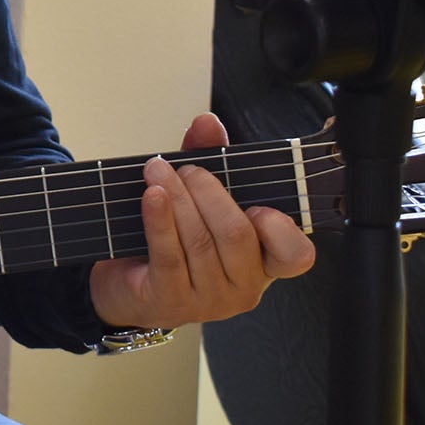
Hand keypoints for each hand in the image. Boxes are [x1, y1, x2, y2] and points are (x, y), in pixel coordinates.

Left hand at [87, 112, 314, 330]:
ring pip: (200, 241)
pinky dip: (159, 220)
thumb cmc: (174, 238)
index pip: (296, 255)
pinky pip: (169, 255)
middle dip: (208, 192)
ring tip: (157, 171)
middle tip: (185, 169)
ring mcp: (209, 300)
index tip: (259, 205)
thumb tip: (207, 123)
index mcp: (264, 262)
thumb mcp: (198, 197)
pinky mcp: (171, 302)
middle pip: (237, 234)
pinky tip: (152, 195)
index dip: (282, 229)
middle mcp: (244, 286)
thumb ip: (210, 158)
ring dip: (177, 198)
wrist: (127, 282)